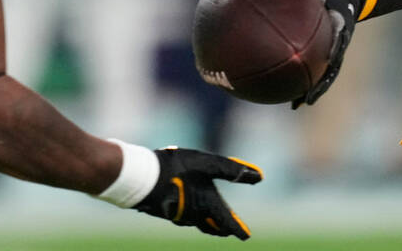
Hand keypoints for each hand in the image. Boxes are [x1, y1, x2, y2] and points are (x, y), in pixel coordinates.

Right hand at [133, 147, 262, 239]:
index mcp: (207, 204)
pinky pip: (183, 217)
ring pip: (197, 222)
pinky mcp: (165, 210)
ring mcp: (178, 214)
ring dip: (208, 223)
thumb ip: (232, 170)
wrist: (141, 176)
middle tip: (230, 230)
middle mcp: (194, 214)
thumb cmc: (178, 168)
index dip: (238, 228)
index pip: (227, 221)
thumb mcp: (208, 164)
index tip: (246, 236)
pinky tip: (188, 209)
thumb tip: (260, 176)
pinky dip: (192, 216)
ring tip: (214, 221)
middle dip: (223, 228)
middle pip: (212, 225)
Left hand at [288, 0, 363, 108]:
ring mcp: (333, 51)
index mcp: (340, 25)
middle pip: (332, 68)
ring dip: (311, 89)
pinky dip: (300, 78)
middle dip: (321, 85)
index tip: (328, 59)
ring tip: (295, 104)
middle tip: (307, 100)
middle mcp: (339, 43)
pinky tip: (284, 90)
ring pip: (323, 75)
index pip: (339, 38)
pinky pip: (312, 68)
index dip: (335, 48)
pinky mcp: (324, 54)